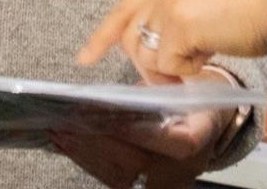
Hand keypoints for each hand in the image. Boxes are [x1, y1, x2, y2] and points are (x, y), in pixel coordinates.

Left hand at [50, 108, 231, 188]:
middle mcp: (182, 169)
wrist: (207, 123)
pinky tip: (69, 146)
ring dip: (85, 153)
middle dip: (97, 142)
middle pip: (136, 163)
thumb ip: (153, 95)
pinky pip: (114, 178)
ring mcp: (163, 183)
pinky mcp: (145, 187)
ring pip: (119, 175)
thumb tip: (110, 100)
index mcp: (199, 140)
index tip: (105, 118)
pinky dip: (89, 162)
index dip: (136, 132)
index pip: (169, 143)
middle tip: (67, 124)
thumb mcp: (183, 88)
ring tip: (60, 133)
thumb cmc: (192, 99)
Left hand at [77, 0, 266, 80]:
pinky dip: (188, 70)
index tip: (85, 57)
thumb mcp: (204, 4)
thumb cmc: (253, 10)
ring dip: (169, 69)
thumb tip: (154, 51)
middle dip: (146, 64)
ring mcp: (170, 5)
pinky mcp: (179, 26)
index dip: (103, 35)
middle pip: (130, 37)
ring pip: (146, 55)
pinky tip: (210, 56)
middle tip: (176, 72)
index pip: (125, 7)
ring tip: (200, 59)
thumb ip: (174, 18)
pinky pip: (168, 65)